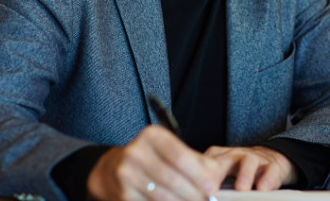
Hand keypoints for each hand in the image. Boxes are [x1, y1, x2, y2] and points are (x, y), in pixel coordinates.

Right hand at [87, 126, 225, 200]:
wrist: (113, 168)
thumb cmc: (152, 158)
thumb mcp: (170, 150)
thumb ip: (195, 160)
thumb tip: (216, 177)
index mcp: (152, 136)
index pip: (181, 157)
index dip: (199, 174)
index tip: (212, 187)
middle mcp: (136, 152)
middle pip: (173, 179)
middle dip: (194, 194)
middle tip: (206, 200)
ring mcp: (127, 173)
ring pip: (163, 195)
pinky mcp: (123, 193)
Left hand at [204, 146, 298, 190]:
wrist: (269, 158)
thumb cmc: (239, 170)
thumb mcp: (224, 172)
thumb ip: (211, 182)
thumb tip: (194, 196)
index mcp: (219, 157)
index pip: (206, 164)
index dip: (200, 176)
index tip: (196, 189)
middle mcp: (235, 155)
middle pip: (224, 161)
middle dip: (218, 173)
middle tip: (213, 189)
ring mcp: (254, 158)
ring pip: (249, 162)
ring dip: (244, 175)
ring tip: (241, 190)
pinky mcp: (271, 165)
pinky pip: (270, 170)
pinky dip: (267, 179)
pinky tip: (263, 188)